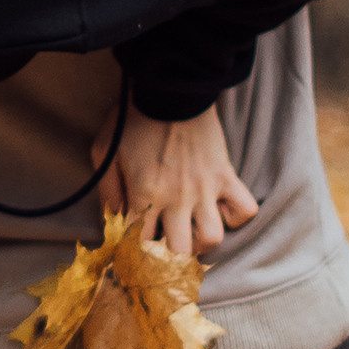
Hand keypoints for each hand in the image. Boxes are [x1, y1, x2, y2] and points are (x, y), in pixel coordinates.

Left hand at [92, 100, 257, 255]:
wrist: (171, 86)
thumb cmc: (132, 118)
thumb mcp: (104, 151)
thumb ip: (107, 191)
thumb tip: (112, 221)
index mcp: (143, 195)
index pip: (137, 246)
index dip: (134, 259)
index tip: (133, 260)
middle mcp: (176, 199)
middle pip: (177, 254)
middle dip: (169, 262)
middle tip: (164, 254)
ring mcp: (204, 189)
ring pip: (212, 239)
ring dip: (201, 244)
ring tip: (191, 235)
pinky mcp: (226, 175)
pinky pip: (244, 209)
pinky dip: (234, 217)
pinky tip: (220, 211)